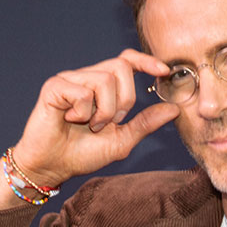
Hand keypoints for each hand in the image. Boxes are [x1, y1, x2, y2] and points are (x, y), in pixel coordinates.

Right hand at [11, 51, 179, 186]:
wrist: (53, 167)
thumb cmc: (83, 154)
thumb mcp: (122, 141)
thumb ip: (145, 124)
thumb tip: (174, 109)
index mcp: (104, 87)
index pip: (127, 60)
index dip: (145, 60)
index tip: (164, 71)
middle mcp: (87, 77)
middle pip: (121, 67)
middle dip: (124, 100)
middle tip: (110, 122)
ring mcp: (70, 79)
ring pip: (104, 80)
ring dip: (104, 111)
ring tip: (89, 125)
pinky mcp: (55, 86)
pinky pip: (83, 91)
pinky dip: (83, 112)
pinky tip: (71, 120)